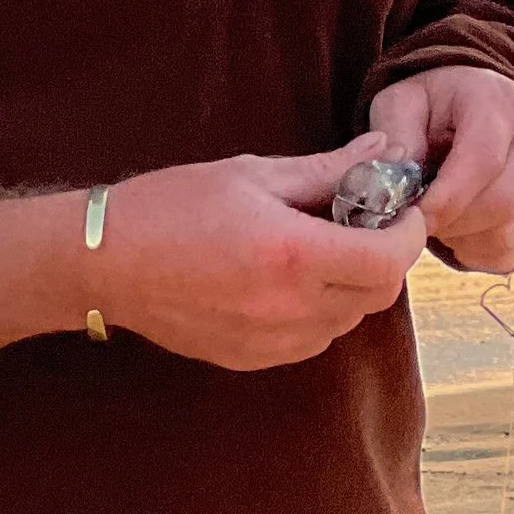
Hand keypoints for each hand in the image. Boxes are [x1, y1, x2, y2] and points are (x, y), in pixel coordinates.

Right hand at [99, 143, 429, 368]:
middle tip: (365, 224)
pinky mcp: (253, 359)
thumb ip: (325, 170)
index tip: (403, 212)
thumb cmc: (171, 206)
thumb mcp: (251, 173)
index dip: (408, 234)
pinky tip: (289, 280)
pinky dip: (319, 311)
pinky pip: (313, 339)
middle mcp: (290, 307)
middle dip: (384, 258)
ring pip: (347, 321)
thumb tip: (381, 155)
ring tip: (321, 249)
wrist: (105, 262)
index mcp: (292, 254)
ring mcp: (272, 341)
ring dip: (352, 287)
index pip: (388, 259)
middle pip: (377, 295)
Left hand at [368, 65, 513, 274]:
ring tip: (434, 217)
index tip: (413, 215)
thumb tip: (396, 167)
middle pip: (504, 199)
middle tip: (417, 223)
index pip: (483, 159)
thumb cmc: (430, 106)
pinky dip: (477, 247)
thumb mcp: (401, 103)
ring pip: (511, 226)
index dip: (448, 196)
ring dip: (463, 235)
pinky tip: (454, 228)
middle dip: (454, 222)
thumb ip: (395, 133)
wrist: (468, 104)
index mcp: (494, 101)